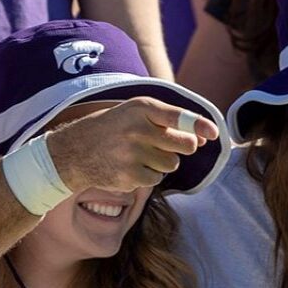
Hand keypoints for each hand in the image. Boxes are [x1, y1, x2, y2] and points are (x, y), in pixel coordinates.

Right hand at [45, 97, 213, 193]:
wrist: (73, 152)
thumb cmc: (111, 129)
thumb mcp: (133, 113)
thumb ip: (166, 121)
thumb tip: (204, 138)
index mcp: (140, 108)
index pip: (178, 116)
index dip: (199, 125)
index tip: (214, 133)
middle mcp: (137, 129)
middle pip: (185, 144)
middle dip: (184, 147)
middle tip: (165, 145)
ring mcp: (133, 154)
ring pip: (172, 164)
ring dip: (162, 162)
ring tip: (139, 154)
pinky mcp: (129, 175)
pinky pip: (157, 179)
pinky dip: (148, 175)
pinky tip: (129, 167)